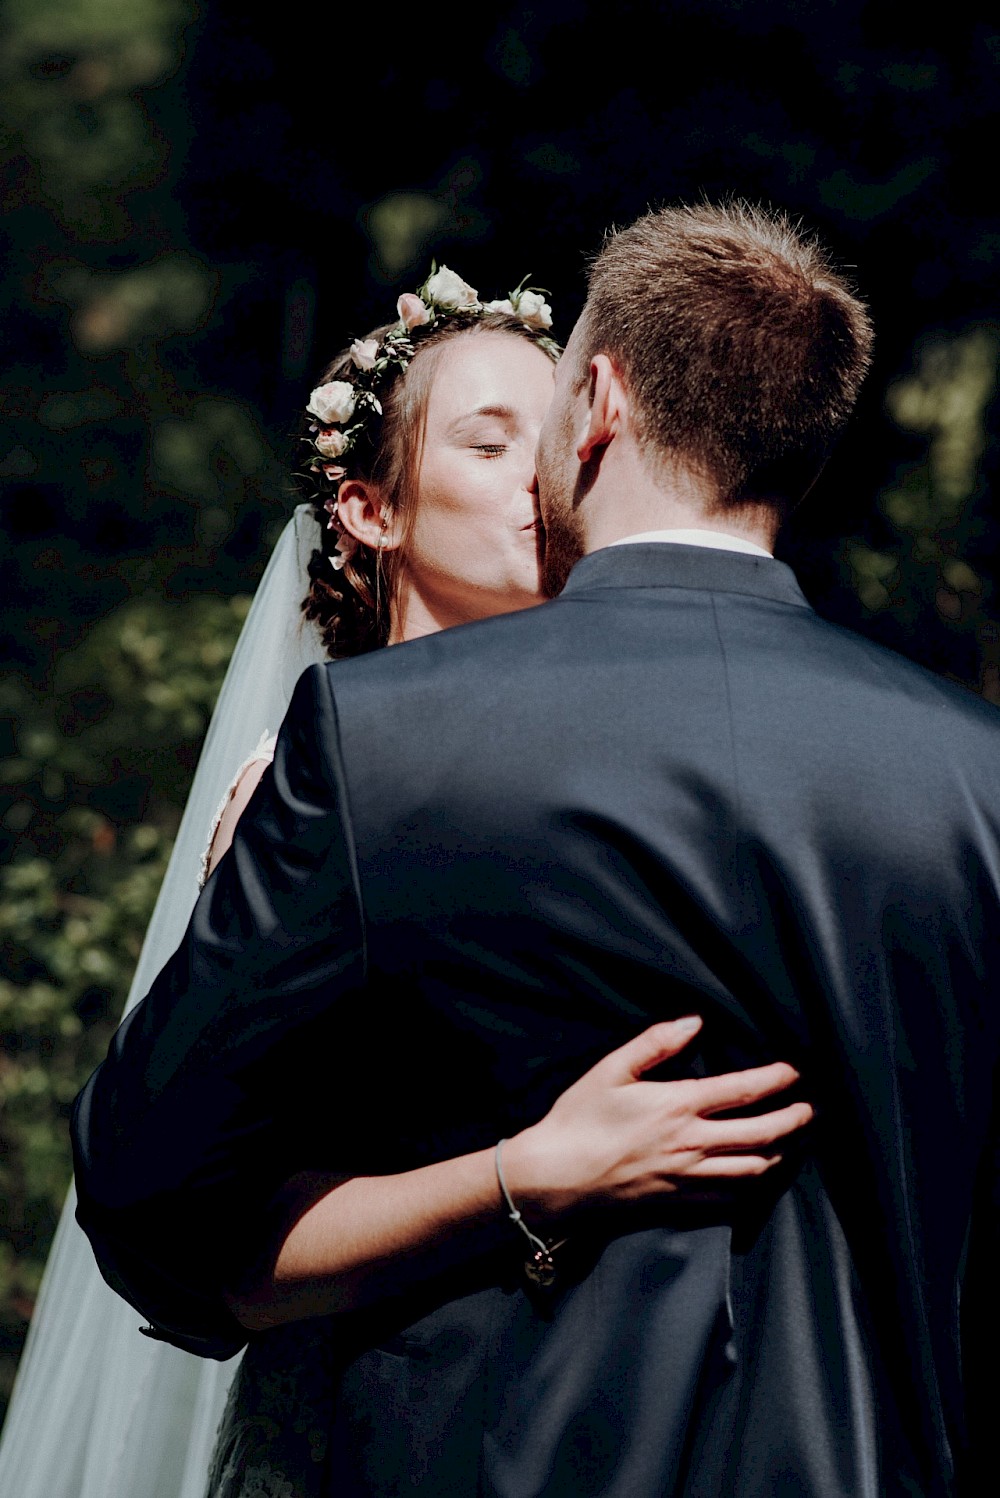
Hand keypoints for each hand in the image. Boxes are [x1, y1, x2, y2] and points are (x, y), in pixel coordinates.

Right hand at [501, 1017, 812, 1218]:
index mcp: (678, 1106)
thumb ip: (655, 1043)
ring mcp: (689, 1179)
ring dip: (779, 1154)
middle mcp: (692, 1144)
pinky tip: (754, 1177)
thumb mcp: (611, 1070)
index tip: (794, 1071)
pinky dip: (750, 1186)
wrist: (556, 1179)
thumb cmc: (579, 1120)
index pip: (742, 1090)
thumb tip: (693, 1023)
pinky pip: (730, 1199)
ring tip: (790, 1143)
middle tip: (808, 1110)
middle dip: (792, 1121)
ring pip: (752, 1170)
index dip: (774, 1080)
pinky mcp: (679, 1204)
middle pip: (761, 1135)